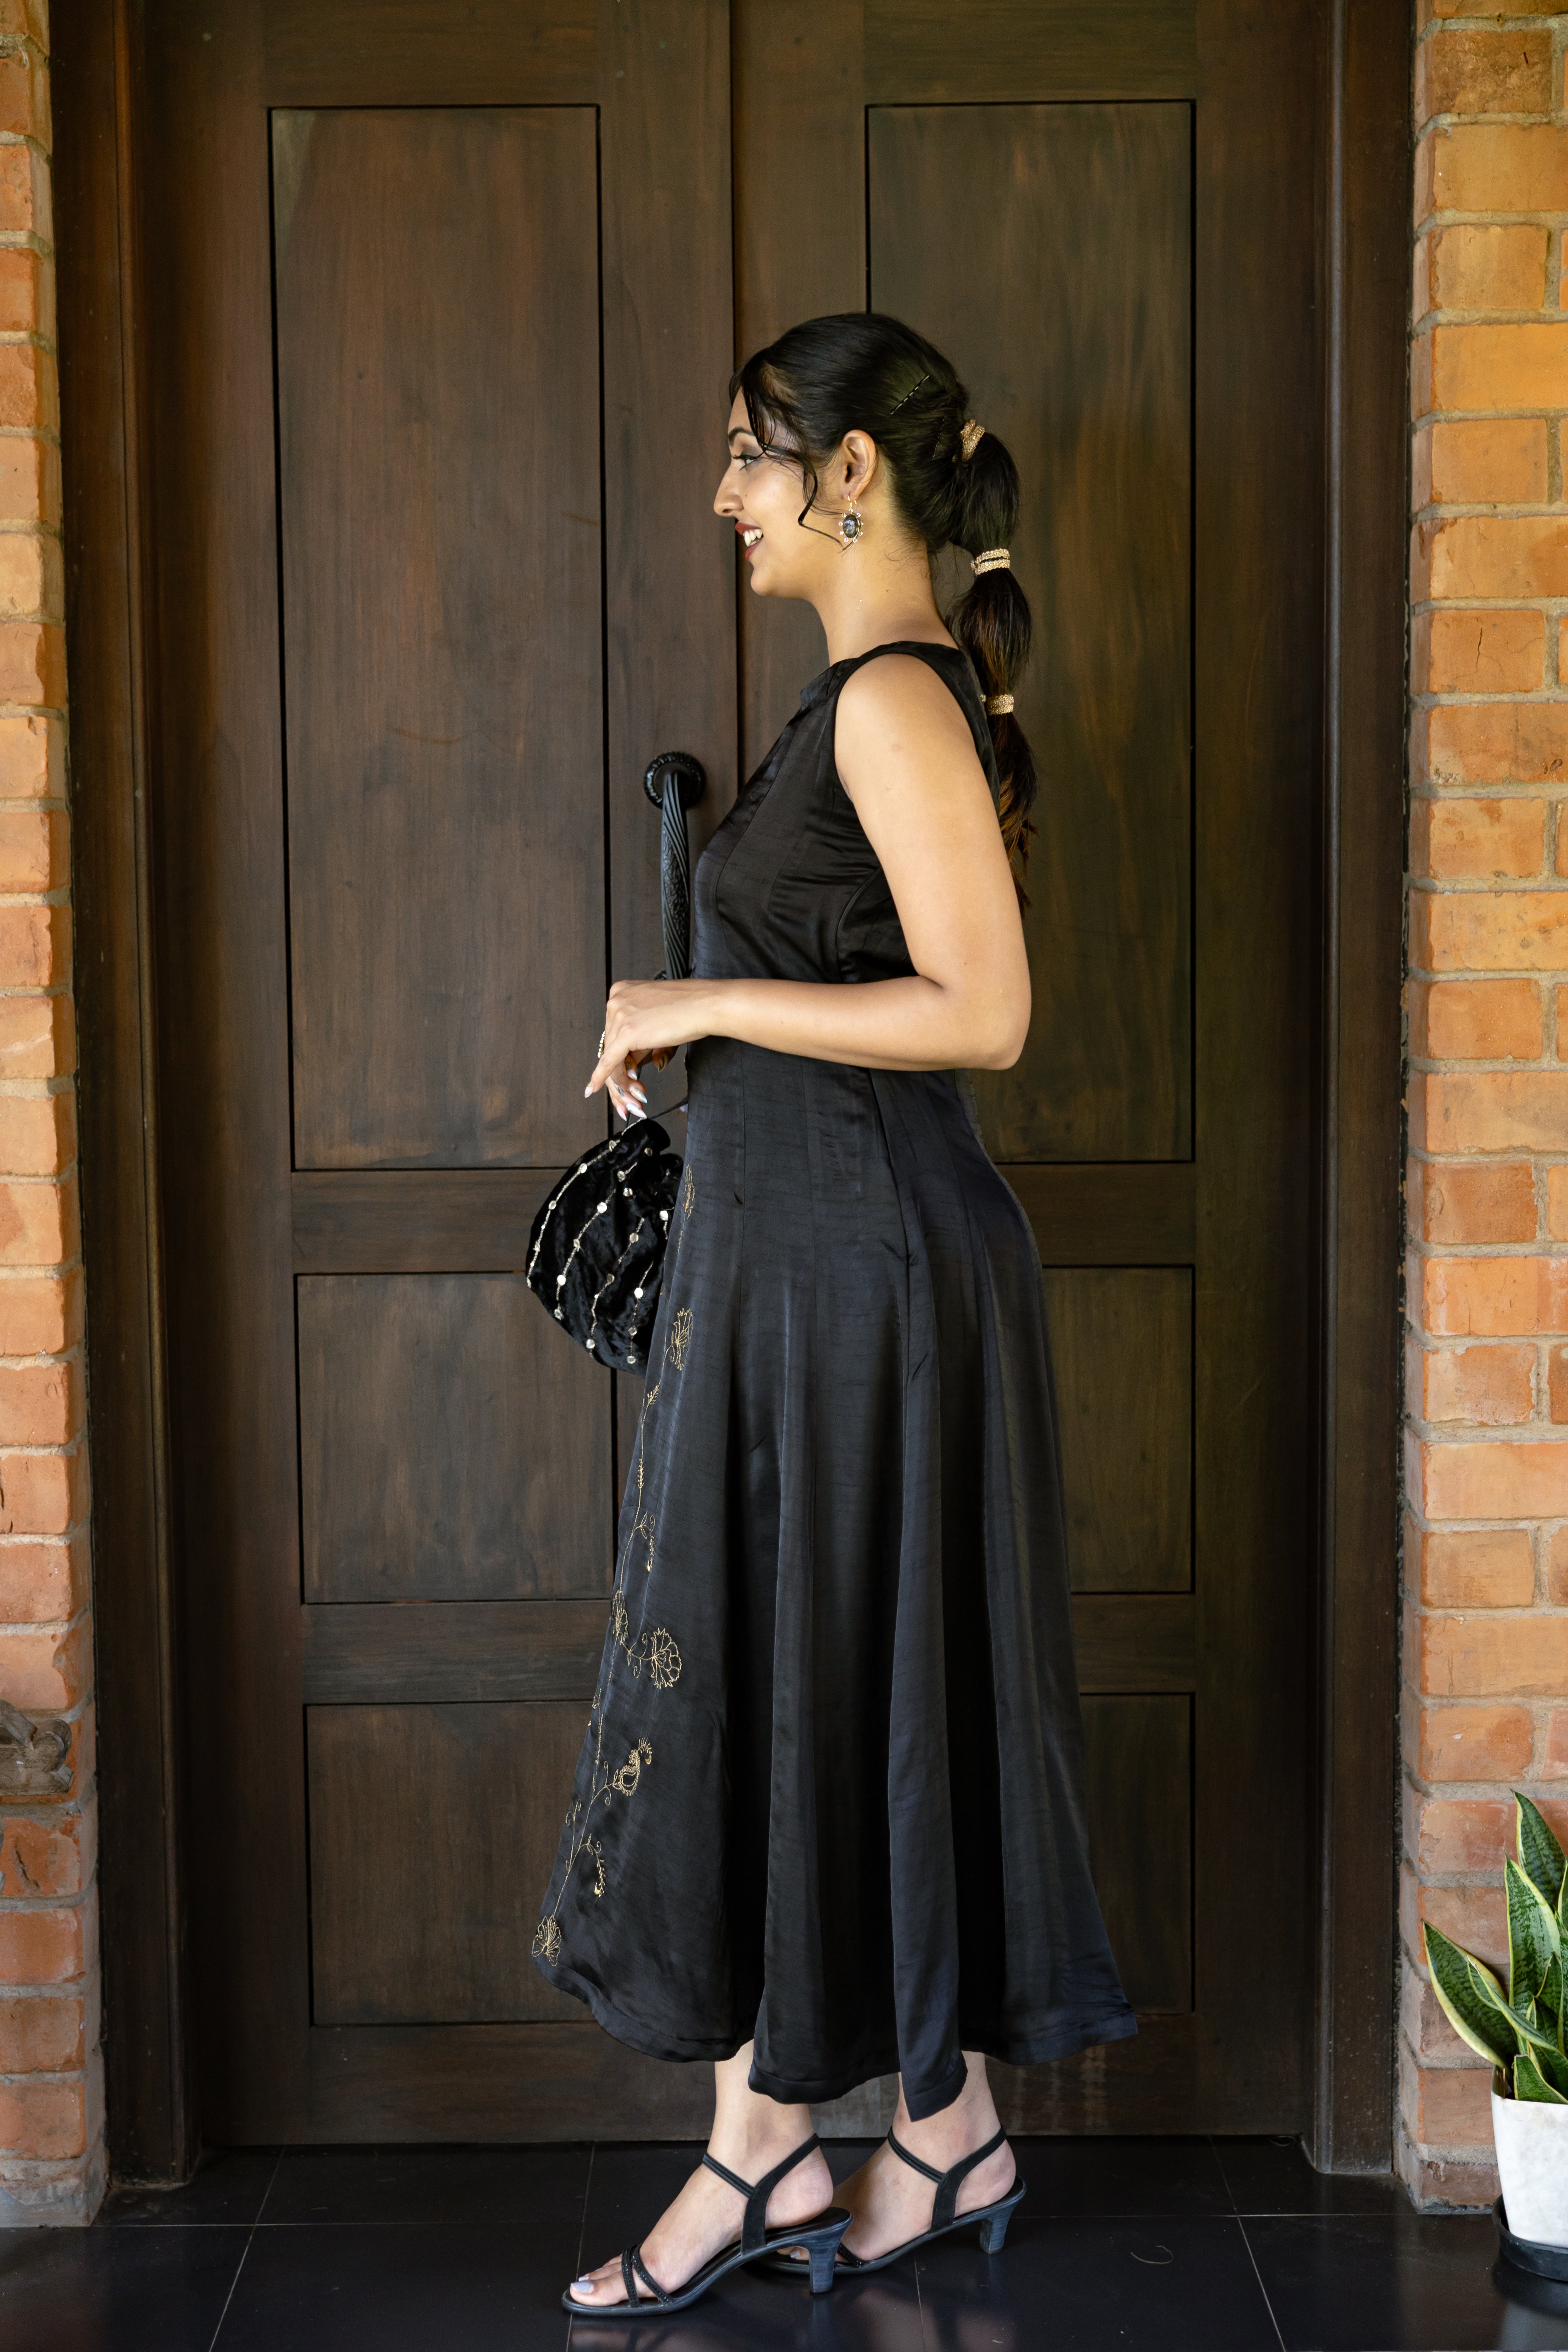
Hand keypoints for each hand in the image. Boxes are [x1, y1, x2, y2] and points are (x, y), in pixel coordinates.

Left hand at [586, 979, 714, 1119]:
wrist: (706, 1004)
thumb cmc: (690, 1008)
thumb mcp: (656, 1020)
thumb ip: (641, 1040)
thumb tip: (632, 1067)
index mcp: (621, 991)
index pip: (614, 1030)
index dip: (621, 1054)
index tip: (629, 1071)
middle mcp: (616, 1000)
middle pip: (610, 1044)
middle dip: (621, 1071)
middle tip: (632, 1089)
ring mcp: (619, 1015)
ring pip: (611, 1056)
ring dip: (621, 1080)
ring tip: (635, 1094)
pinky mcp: (627, 1033)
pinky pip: (609, 1062)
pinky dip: (600, 1077)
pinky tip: (592, 1089)